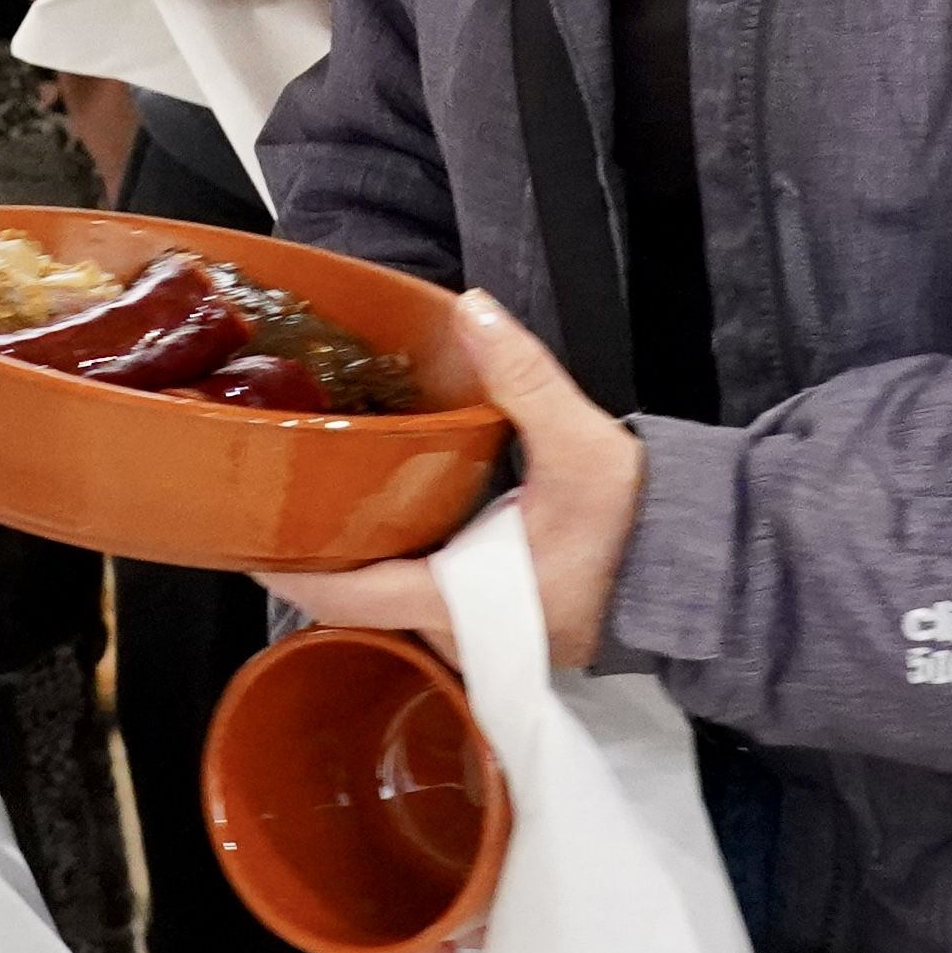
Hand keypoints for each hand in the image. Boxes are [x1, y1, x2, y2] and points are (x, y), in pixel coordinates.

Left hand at [264, 288, 643, 667]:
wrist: (707, 572)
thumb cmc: (643, 523)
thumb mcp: (581, 445)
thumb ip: (524, 378)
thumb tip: (472, 310)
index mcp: (463, 604)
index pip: (349, 599)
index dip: (291, 569)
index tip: (244, 535)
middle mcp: (463, 636)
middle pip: (362, 610)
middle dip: (319, 562)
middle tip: (278, 502)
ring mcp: (486, 642)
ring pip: (398, 612)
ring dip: (362, 567)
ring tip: (320, 507)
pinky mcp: (508, 631)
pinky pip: (433, 607)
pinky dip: (405, 570)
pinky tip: (391, 524)